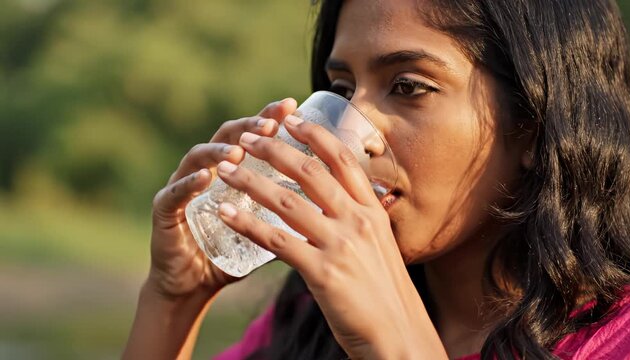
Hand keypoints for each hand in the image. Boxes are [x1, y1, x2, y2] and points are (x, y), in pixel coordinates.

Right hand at [146, 98, 297, 299]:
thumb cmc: (232, 253)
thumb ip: (291, 210)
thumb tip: (333, 200)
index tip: (293, 106)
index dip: (270, 117)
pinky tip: (206, 177)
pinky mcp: (164, 210)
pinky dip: (189, 183)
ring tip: (241, 150)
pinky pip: (174, 193)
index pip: (252, 134)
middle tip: (270, 123)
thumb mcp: (267, 227)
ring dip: (220, 150)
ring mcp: (183, 186)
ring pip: (198, 156)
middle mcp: (207, 169)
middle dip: (249, 125)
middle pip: (226, 135)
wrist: (194, 286)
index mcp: (233, 168)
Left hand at [214, 115, 446, 358]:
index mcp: (372, 211)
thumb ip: (359, 221)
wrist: (398, 335)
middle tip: (247, 138)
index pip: (342, 160)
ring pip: (286, 201)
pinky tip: (226, 213)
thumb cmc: (386, 293)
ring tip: (226, 170)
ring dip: (251, 181)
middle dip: (274, 150)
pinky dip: (247, 223)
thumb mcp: (381, 246)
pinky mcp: (322, 272)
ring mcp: (340, 245)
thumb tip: (338, 203)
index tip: (292, 120)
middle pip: (309, 172)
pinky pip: (276, 240)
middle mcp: (357, 220)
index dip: (315, 135)